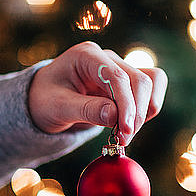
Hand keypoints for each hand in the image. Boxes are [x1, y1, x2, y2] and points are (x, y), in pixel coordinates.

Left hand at [28, 41, 167, 145]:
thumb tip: (115, 116)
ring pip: (152, 83)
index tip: (125, 130)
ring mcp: (120, 68)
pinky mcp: (128, 82)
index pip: (117, 76)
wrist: (44, 100)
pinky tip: (129, 125)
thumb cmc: (45, 100)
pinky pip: (150, 92)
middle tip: (124, 140)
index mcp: (87, 55)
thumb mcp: (58, 108)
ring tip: (126, 134)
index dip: (126, 104)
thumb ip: (86, 110)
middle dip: (137, 113)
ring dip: (146, 111)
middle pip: (140, 80)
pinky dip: (146, 110)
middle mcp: (107, 58)